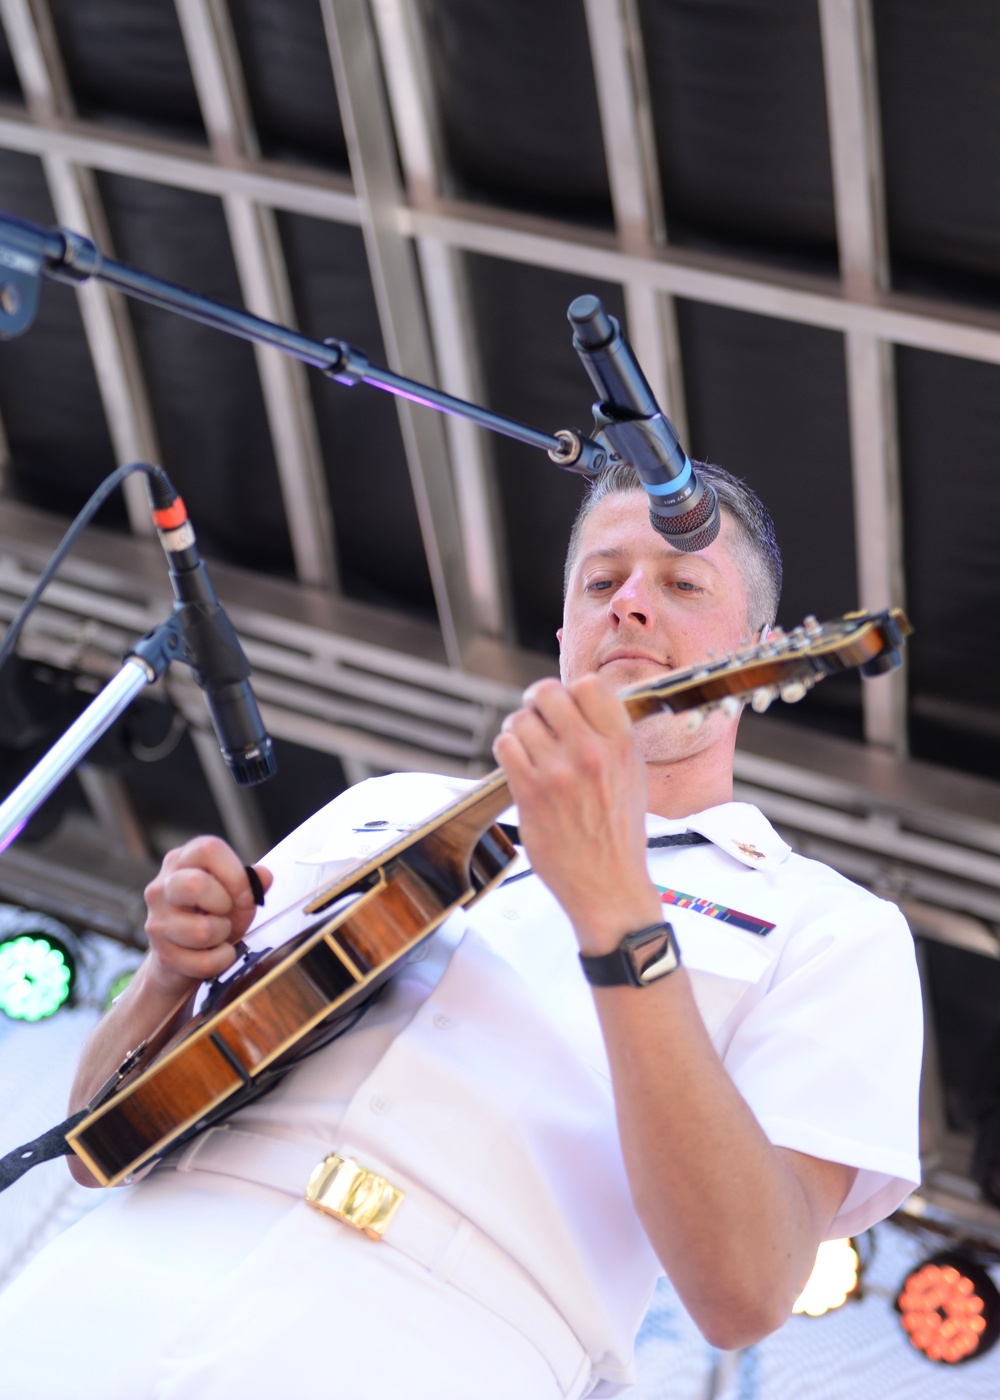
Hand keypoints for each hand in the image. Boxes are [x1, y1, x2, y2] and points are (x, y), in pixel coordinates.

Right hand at [142, 836, 272, 998]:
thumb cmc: (211, 917)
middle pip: (196, 885)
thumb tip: (264, 875)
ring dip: (223, 936)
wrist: (183, 958)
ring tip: (218, 934)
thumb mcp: (236, 895)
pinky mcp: (162, 954)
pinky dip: (221, 960)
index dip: (234, 873)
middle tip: (225, 912)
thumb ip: (251, 883)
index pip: (208, 849)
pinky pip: (205, 962)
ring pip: (203, 930)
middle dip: (224, 904)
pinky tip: (215, 954)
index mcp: (182, 860)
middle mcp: (162, 886)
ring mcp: (157, 920)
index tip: (242, 893)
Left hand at [493, 675, 661, 952]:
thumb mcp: (633, 775)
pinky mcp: (530, 792)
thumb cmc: (619, 834)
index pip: (589, 685)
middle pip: (547, 693)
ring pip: (520, 720)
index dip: (570, 691)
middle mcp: (591, 752)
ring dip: (519, 730)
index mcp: (621, 744)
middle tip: (538, 718)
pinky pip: (504, 747)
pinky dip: (507, 750)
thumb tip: (583, 703)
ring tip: (528, 749)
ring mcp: (558, 772)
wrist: (609, 885)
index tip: (565, 705)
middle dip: (537, 703)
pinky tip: (519, 765)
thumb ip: (610, 736)